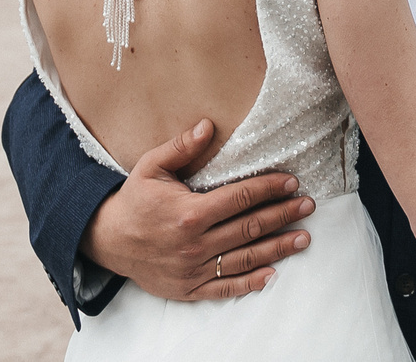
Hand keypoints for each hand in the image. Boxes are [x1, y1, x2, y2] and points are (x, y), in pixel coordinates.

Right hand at [80, 119, 316, 301]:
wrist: (107, 241)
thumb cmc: (133, 200)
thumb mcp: (150, 167)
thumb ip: (181, 147)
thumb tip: (208, 125)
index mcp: (189, 212)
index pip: (240, 198)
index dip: (268, 188)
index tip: (291, 181)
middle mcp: (195, 244)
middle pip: (249, 228)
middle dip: (282, 215)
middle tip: (307, 206)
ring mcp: (193, 269)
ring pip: (244, 258)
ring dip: (278, 248)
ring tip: (303, 238)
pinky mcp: (189, 289)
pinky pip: (225, 288)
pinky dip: (251, 283)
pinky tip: (272, 274)